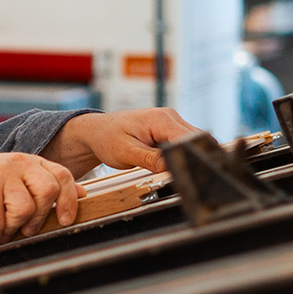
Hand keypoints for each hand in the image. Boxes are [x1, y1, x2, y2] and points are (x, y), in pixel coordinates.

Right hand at [0, 152, 85, 246]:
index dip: (70, 200)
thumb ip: (44, 183)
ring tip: (0, 230)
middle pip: (48, 192)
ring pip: (25, 210)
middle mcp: (19, 164)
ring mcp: (2, 175)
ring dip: (12, 228)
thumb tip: (82, 192)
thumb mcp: (16, 177)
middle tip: (26, 229)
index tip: (66, 220)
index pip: (62, 176)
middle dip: (40, 218)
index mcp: (30, 161)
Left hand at [45, 108, 201, 175]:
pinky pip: (183, 143)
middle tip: (184, 177)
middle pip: (195, 140)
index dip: (193, 157)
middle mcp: (170, 117)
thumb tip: (171, 166)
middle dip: (193, 158)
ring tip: (175, 171)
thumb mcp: (126, 153)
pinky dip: (181, 155)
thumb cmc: (107, 139)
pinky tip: (172, 165)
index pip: (188, 139)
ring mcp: (171, 122)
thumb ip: (150, 159)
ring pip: (192, 142)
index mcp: (161, 119)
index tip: (191, 173)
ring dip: (187, 156)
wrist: (97, 132)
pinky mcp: (169, 130)